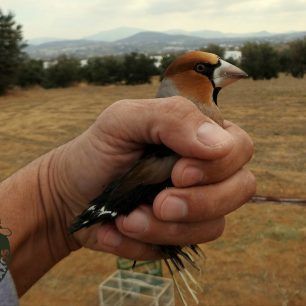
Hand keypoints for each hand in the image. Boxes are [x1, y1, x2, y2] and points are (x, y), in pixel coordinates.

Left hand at [55, 96, 255, 258]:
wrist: (70, 192)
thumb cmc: (99, 151)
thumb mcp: (123, 120)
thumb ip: (171, 117)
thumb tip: (219, 144)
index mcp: (198, 137)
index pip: (240, 148)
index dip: (219, 165)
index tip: (177, 173)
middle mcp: (205, 172)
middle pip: (241, 189)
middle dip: (200, 202)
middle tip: (159, 203)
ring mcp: (195, 206)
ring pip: (214, 226)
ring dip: (167, 229)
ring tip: (127, 219)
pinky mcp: (178, 234)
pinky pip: (182, 248)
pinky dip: (146, 244)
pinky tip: (117, 230)